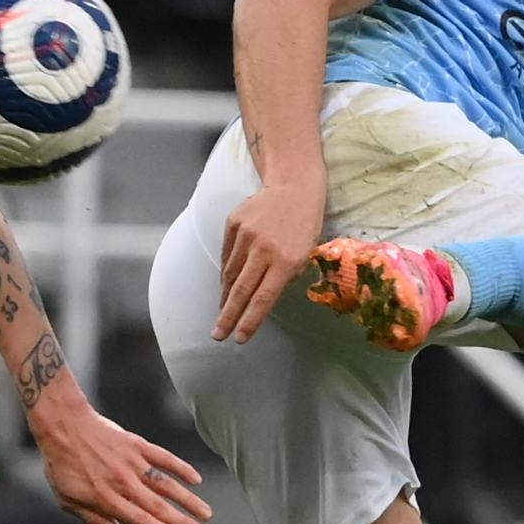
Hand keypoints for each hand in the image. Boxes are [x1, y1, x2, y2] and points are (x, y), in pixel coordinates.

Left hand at [30, 392, 213, 523]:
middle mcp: (124, 483)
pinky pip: (164, 458)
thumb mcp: (68, 499)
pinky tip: (195, 480)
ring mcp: (133, 463)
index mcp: (106, 499)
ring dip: (189, 500)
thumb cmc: (62, 464)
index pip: (142, 521)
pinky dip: (181, 468)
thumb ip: (94, 519)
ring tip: (206, 514)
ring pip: (167, 485)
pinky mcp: (137, 445)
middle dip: (184, 523)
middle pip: (160, 507)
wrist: (63, 425)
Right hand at [213, 177, 324, 344]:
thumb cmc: (306, 223)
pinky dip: (226, 271)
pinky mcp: (233, 224)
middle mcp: (263, 250)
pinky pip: (227, 254)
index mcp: (285, 261)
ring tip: (222, 312)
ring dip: (226, 296)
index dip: (250, 321)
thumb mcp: (305, 254)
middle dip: (228, 316)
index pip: (263, 299)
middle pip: (241, 291)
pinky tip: (226, 283)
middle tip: (217, 334)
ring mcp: (246, 236)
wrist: (294, 185)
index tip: (239, 338)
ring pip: (230, 274)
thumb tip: (262, 298)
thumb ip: (284, 277)